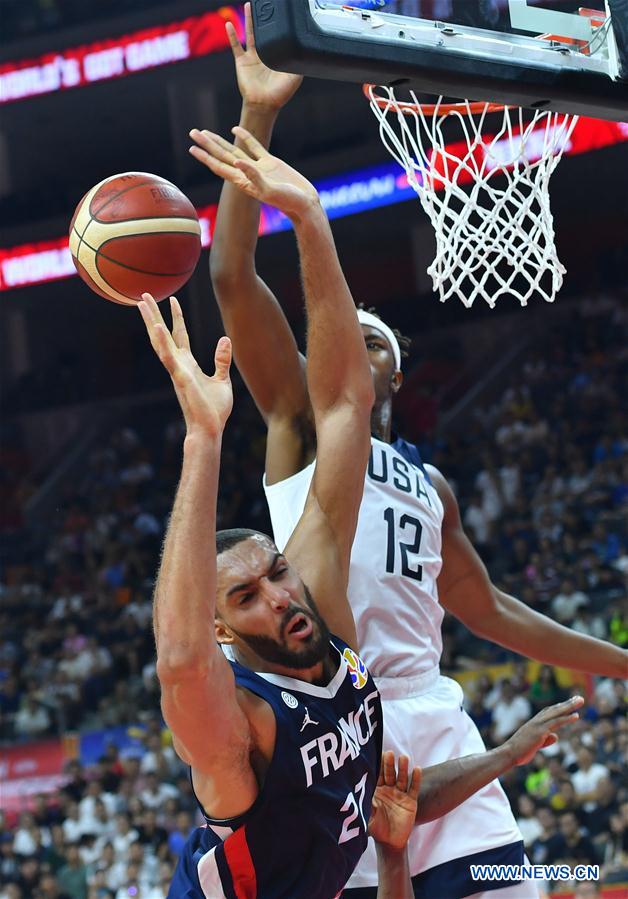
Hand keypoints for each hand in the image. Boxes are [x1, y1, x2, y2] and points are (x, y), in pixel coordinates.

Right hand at [138, 293, 231, 437]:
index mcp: (188, 364)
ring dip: (151, 322)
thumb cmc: (214, 410)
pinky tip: (157, 328)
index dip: (176, 317)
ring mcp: (177, 371)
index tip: (172, 300)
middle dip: (154, 315)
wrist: (210, 430)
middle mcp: (179, 365)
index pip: (180, 335)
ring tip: (142, 304)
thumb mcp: (222, 380)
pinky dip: (163, 343)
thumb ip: (222, 360)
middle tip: (144, 295)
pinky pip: (169, 358)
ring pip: (161, 342)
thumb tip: (225, 339)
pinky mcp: (181, 378)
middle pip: (163, 334)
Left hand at [189, 126, 318, 221]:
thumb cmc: (288, 201)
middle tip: (192, 132)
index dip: (206, 157)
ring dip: (219, 142)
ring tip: (205, 132)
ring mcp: (258, 168)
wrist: (304, 203)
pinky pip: (254, 147)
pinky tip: (235, 129)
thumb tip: (237, 162)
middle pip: (222, 156)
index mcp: (243, 182)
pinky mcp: (270, 163)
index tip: (192, 148)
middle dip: (207, 145)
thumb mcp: (270, 190)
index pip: (219, 166)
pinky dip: (244, 137)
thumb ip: (254, 176)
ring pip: (234, 150)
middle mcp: (247, 174)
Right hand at [226, 2, 301, 110]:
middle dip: (263, 18)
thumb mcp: (296, 76)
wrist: (265, 104)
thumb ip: (299, 62)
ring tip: (249, 5)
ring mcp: (252, 58)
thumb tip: (306, 49)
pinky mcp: (242, 62)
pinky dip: (232, 35)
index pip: (277, 37)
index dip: (278, 26)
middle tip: (263, 3)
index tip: (280, 12)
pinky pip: (236, 46)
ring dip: (249, 20)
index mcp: (276, 57)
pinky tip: (229, 24)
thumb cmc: (280, 94)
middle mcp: (264, 55)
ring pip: (250, 34)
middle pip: (263, 32)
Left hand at [368, 752, 421, 850]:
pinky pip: (413, 788)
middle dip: (389, 764)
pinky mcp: (411, 801)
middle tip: (389, 753)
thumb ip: (366, 807)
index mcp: (377, 791)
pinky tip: (417, 769)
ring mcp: (400, 795)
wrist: (389, 842)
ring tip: (403, 757)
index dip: (377, 766)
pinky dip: (416, 779)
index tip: (376, 754)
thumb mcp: (368, 817)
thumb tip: (358, 797)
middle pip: (389, 774)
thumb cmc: (376, 828)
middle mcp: (389, 790)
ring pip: (402, 778)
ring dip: (403, 768)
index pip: (377, 775)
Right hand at [505, 695, 583, 766]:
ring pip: (556, 713)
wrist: (509, 754)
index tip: (569, 703)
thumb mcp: (535, 744)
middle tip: (579, 698)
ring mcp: (538, 725)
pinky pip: (556, 723)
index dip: (560, 707)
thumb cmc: (520, 751)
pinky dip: (566, 718)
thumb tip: (556, 736)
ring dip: (569, 706)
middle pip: (554, 709)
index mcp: (534, 723)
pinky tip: (576, 715)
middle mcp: (536, 721)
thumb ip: (545, 739)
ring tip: (580, 700)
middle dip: (568, 703)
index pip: (549, 712)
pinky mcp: (540, 731)